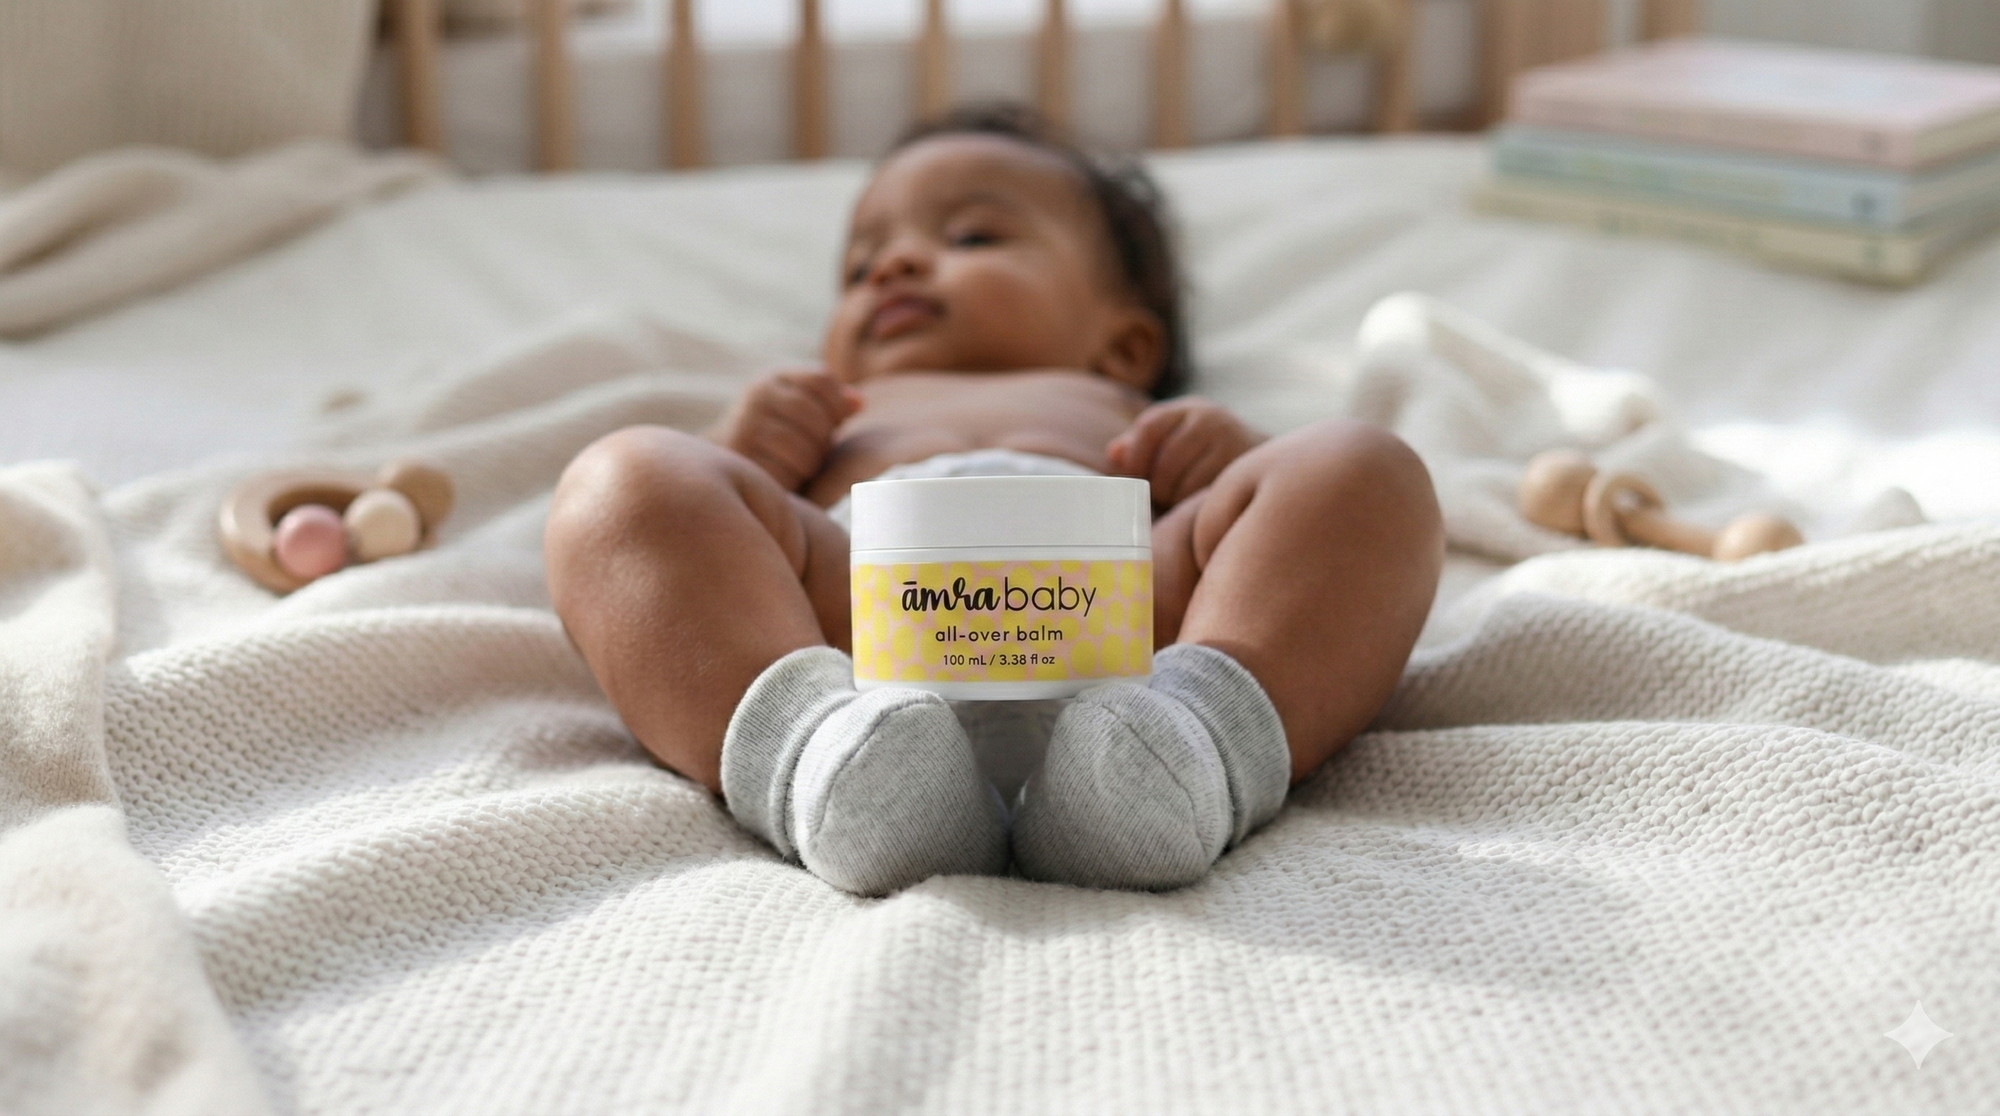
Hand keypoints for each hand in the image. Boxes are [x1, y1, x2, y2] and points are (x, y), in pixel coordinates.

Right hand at [708, 366, 861, 490]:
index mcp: (773, 379)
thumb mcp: (797, 408)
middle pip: (815, 417)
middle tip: (818, 452)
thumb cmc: (773, 434)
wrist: (719, 460)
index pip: (822, 380)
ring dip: (811, 464)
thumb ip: (831, 403)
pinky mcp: (743, 462)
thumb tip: (858, 402)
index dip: (838, 404)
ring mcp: (747, 429)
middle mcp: (757, 398)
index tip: (836, 422)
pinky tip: (785, 476)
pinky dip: (793, 480)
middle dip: (824, 439)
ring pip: (805, 451)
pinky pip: (787, 475)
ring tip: (802, 465)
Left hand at [1106, 397, 1264, 507]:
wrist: (1273, 463)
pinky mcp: (1240, 470)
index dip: (1136, 456)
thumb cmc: (1209, 456)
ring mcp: (1230, 442)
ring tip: (1179, 499)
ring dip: (1173, 497)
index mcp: (1189, 408)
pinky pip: (1201, 495)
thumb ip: (1143, 445)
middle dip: (1157, 484)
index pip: (1149, 426)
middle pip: (1165, 460)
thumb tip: (1114, 453)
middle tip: (1160, 495)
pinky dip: (1191, 504)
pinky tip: (1195, 504)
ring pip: (1182, 481)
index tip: (1135, 476)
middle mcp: (1211, 419)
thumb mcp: (1178, 440)